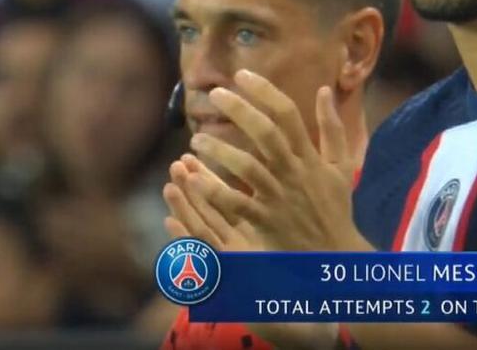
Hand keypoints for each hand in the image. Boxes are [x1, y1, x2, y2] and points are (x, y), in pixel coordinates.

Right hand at [165, 153, 342, 349]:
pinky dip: (186, 242)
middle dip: (190, 189)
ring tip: (168, 185)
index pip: (223, 204)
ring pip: (202, 232)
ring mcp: (228, 266)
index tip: (192, 158)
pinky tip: (171, 224)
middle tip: (177, 162)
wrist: (307, 319)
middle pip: (208, 213)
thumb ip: (272, 219)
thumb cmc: (296, 282)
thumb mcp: (281, 245)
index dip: (206, 182)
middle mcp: (233, 250)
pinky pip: (206, 260)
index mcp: (246, 238)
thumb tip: (274, 185)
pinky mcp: (228, 283)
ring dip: (183, 210)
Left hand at [189, 70, 368, 252]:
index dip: (265, 92)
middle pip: (266, 134)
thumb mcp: (342, 165)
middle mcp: (294, 172)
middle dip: (241, 111)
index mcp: (310, 156)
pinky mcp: (265, 220)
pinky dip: (215, 191)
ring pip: (248, 168)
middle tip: (217, 94)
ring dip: (221, 151)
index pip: (288, 115)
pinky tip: (194, 178)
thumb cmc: (334, 205)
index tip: (243, 75)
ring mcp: (278, 197)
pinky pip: (237, 204)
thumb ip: (332, 128)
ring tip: (196, 138)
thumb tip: (325, 90)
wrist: (332, 252)